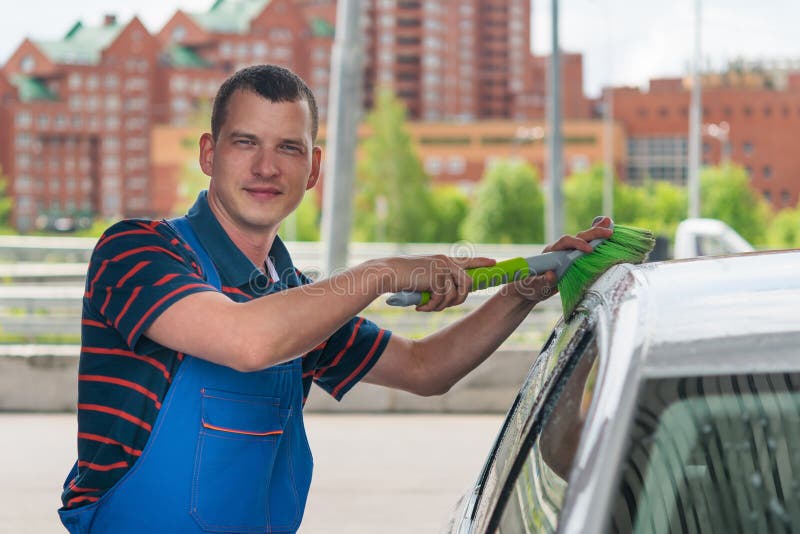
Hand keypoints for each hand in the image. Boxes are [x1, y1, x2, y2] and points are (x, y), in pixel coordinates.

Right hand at [377, 255, 495, 311]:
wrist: (387, 273)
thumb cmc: (400, 278)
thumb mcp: (422, 277)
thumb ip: (436, 282)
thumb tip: (449, 297)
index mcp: (442, 260)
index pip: (467, 261)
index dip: (482, 262)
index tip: (494, 263)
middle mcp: (445, 262)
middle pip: (467, 284)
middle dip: (458, 299)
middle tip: (441, 306)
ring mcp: (443, 268)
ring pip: (456, 294)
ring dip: (441, 305)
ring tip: (426, 306)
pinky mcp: (438, 277)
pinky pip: (443, 299)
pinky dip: (432, 307)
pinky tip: (420, 307)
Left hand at [506, 217, 614, 302]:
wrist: (531, 288)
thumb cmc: (531, 287)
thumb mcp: (535, 286)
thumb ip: (541, 282)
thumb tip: (551, 275)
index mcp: (551, 252)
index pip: (565, 242)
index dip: (577, 244)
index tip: (588, 250)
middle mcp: (560, 249)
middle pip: (577, 237)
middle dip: (592, 234)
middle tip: (608, 232)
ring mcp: (568, 254)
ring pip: (583, 240)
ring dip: (597, 233)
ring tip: (611, 228)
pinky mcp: (574, 259)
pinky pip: (586, 247)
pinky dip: (597, 240)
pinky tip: (609, 234)